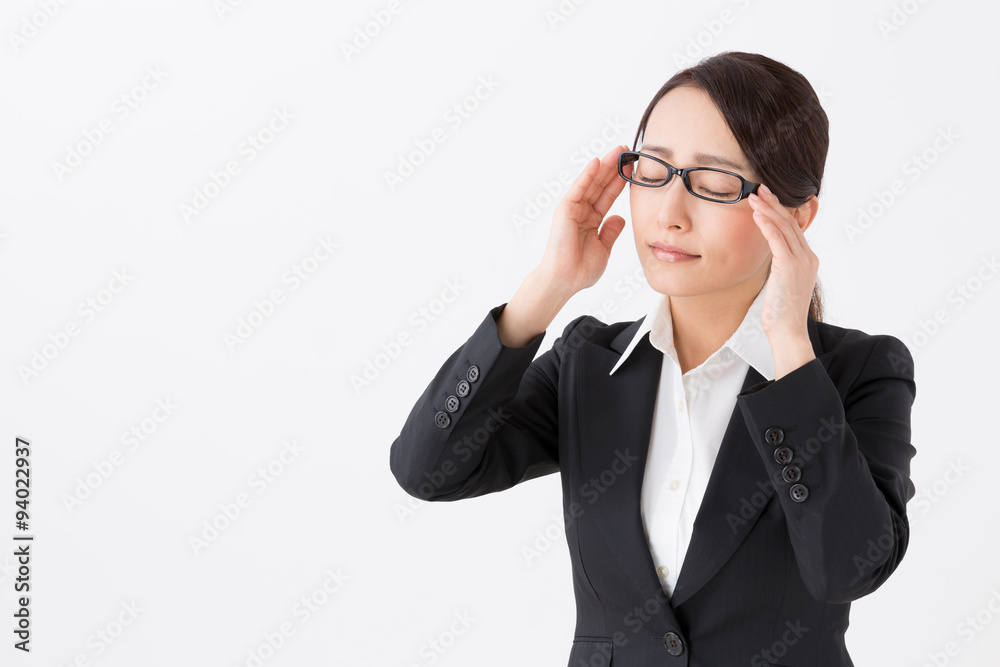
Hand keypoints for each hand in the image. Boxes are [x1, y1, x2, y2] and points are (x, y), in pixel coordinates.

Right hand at [536, 145, 629, 296]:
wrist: (565, 281)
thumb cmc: (581, 270)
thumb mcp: (603, 248)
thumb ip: (611, 231)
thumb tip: (620, 217)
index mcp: (592, 221)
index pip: (608, 196)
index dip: (620, 181)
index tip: (633, 168)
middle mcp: (582, 212)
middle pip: (601, 185)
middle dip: (614, 167)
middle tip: (628, 150)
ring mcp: (573, 209)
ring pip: (592, 183)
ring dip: (604, 166)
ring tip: (619, 150)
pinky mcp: (565, 210)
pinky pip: (578, 189)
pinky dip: (587, 175)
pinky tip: (597, 162)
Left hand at [747, 183, 818, 342]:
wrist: (788, 331)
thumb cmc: (780, 312)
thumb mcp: (782, 283)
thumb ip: (780, 266)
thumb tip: (769, 257)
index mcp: (808, 260)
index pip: (793, 229)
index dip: (779, 211)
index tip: (766, 199)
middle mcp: (808, 257)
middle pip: (791, 223)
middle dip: (774, 204)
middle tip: (760, 189)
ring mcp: (801, 261)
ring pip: (785, 227)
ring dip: (768, 209)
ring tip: (754, 196)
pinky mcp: (790, 266)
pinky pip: (777, 239)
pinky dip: (767, 224)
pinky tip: (756, 214)